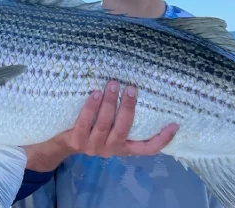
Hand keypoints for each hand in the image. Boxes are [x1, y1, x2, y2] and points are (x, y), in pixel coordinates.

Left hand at [23, 80, 178, 171]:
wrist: (60, 141)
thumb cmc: (91, 127)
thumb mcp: (109, 125)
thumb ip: (121, 115)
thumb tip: (136, 87)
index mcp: (123, 147)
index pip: (146, 148)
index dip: (162, 139)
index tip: (174, 124)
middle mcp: (110, 150)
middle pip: (124, 130)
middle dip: (128, 108)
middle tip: (132, 88)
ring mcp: (93, 147)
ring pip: (104, 125)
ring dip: (110, 103)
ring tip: (112, 85)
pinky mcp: (76, 141)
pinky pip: (84, 123)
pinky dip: (90, 107)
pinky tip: (94, 94)